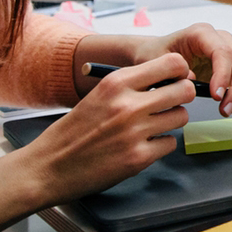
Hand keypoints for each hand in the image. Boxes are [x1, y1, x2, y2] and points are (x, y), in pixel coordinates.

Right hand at [22, 53, 196, 204]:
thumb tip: (173, 78)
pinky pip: (170, 143)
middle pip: (185, 90)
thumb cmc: (73, 131)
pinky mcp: (138, 158)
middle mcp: (128, 105)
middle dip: (181, 97)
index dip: (179, 72)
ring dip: (171, 122)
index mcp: (116, 83)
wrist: (46, 168)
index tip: (174, 81)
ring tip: (151, 127)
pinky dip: (161, 145)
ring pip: (181, 117)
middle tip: (169, 104)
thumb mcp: (99, 95)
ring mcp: (134, 132)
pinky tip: (142, 146)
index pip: (173, 63)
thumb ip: (132, 85)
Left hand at [129, 23, 231, 116]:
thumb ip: (170, 70)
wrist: (157, 54)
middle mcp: (222, 39)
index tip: (216, 97)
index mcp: (202, 33)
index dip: (224, 75)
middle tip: (227, 110)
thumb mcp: (155, 61)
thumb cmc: (155, 55)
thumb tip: (192, 80)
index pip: (223, 52)